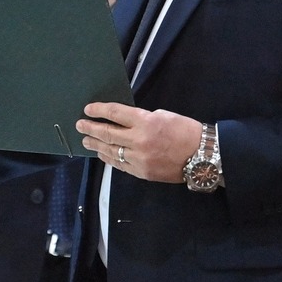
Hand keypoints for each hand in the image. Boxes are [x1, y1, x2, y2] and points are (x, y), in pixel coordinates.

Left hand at [75, 101, 201, 183]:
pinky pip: (120, 165)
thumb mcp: (163, 115)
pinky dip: (109, 158)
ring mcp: (138, 159)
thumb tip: (125, 121)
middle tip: (80, 125)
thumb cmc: (185, 131)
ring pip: (111, 151)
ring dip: (96, 145)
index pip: (115, 114)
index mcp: (145, 122)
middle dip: (91, 129)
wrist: (201, 156)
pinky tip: (102, 154)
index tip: (88, 109)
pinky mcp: (141, 172)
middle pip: (108, 133)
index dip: (99, 110)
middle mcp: (138, 140)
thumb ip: (142, 118)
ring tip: (86, 141)